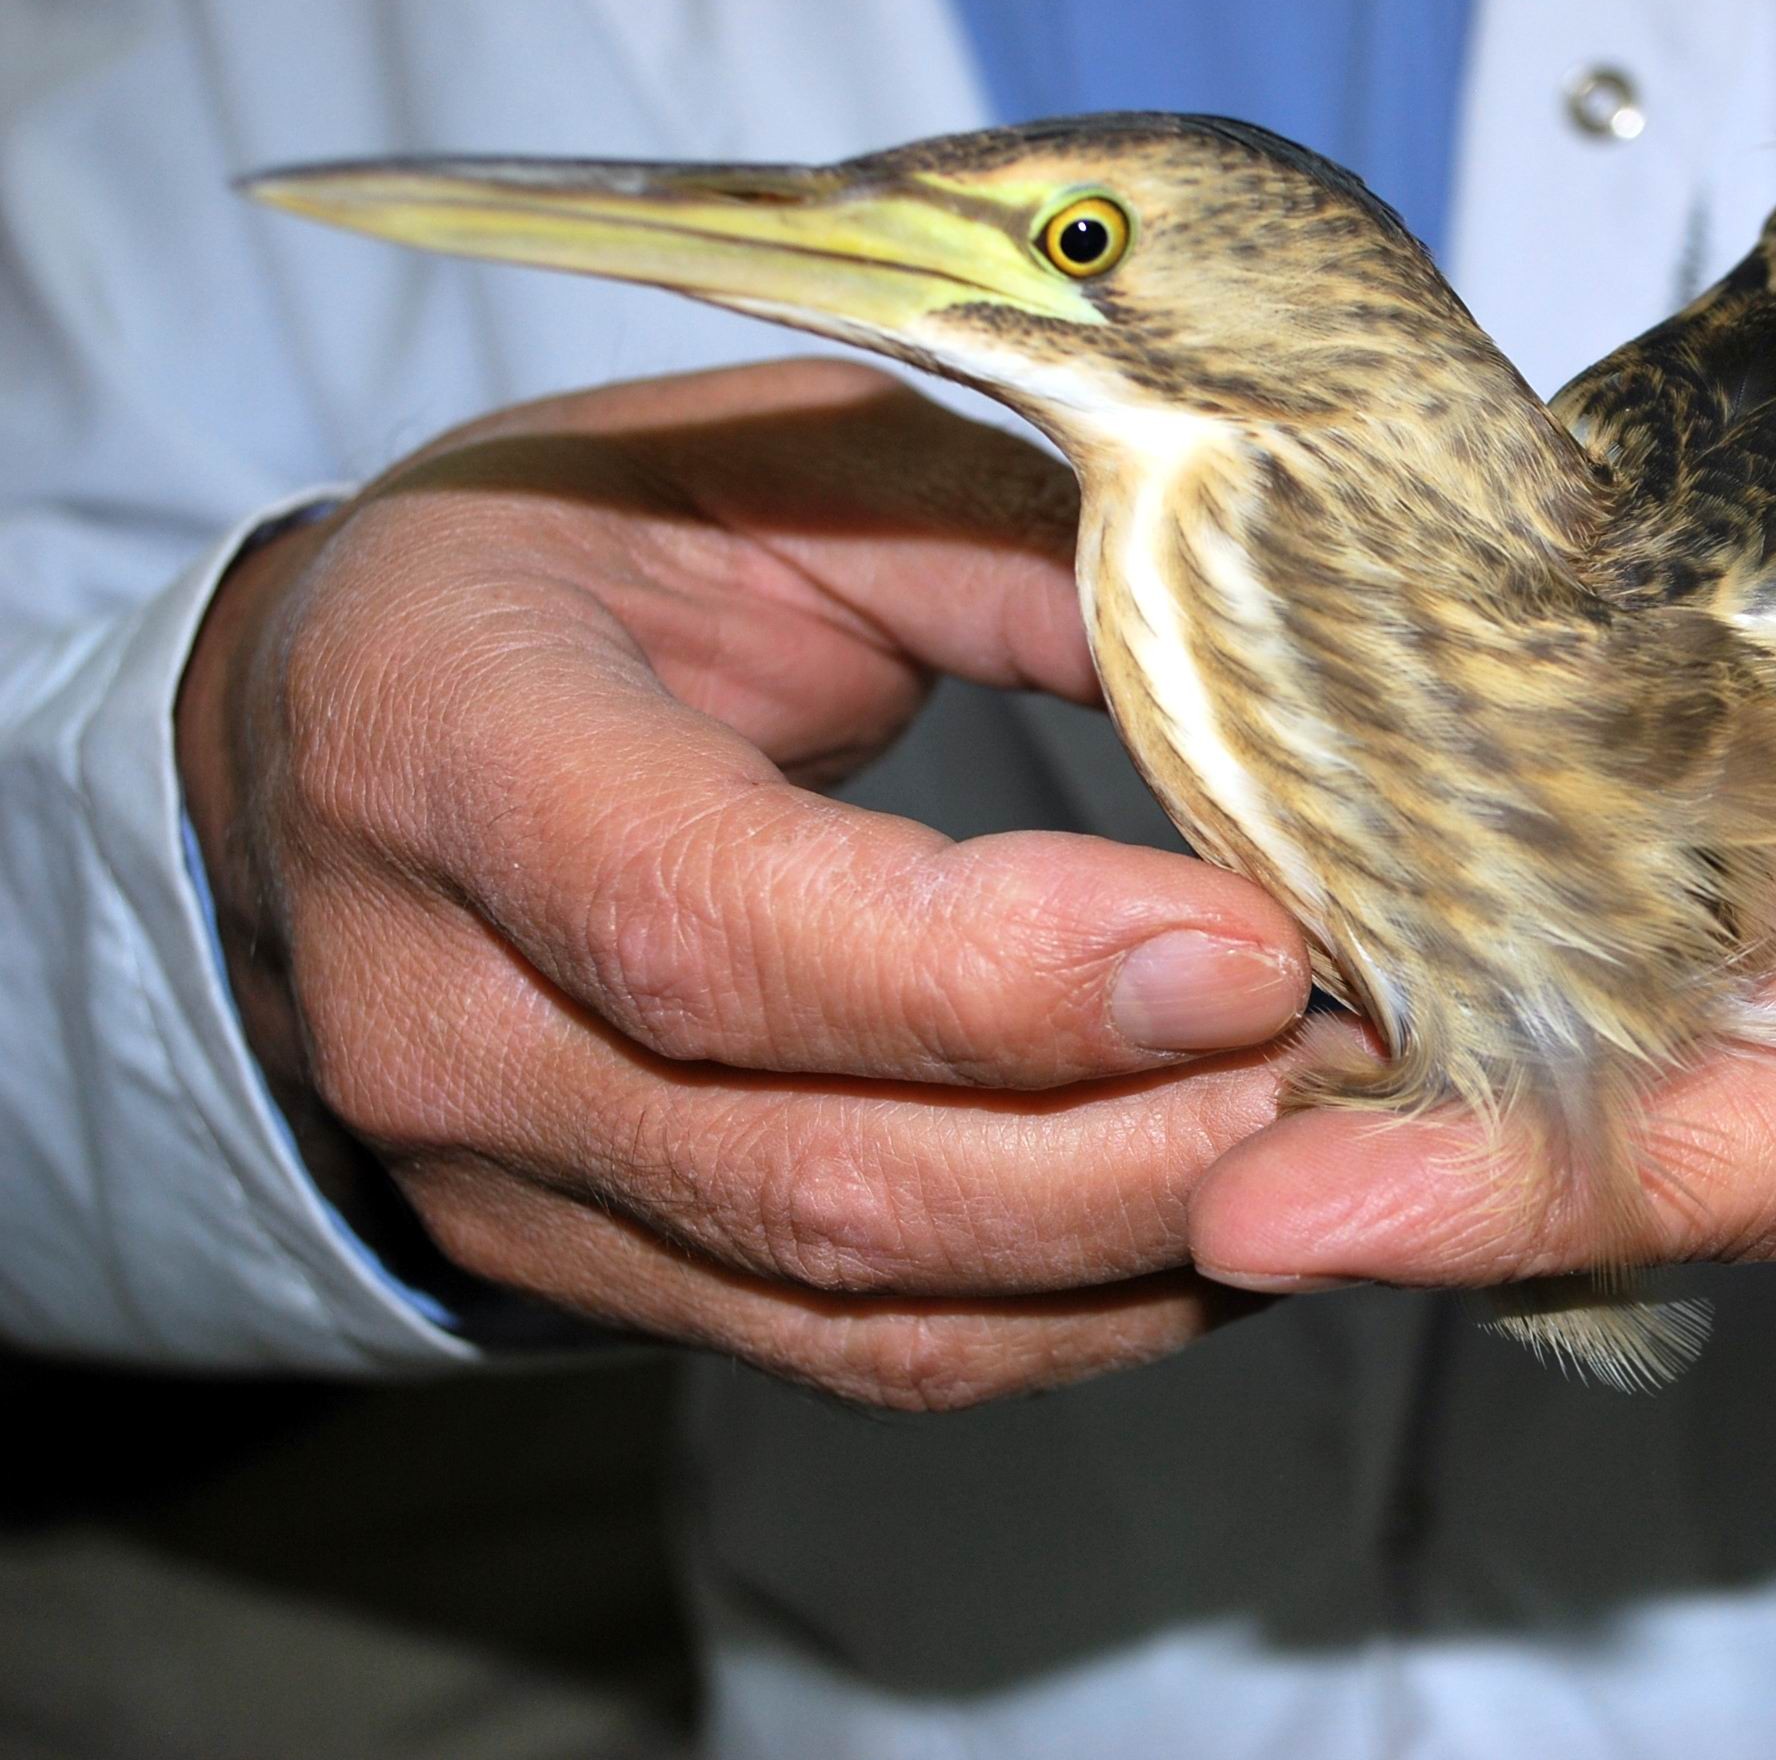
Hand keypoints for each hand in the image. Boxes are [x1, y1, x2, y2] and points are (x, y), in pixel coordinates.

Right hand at [178, 359, 1311, 1408]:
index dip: (1000, 972)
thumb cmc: (591, 556)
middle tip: (1363, 1057)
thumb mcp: (788, 469)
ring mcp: (506, 1186)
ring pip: (867, 1301)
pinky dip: (1082, 1312)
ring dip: (1144, 1244)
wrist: (362, 729)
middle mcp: (435, 1014)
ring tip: (1337, 1142)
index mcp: (443, 742)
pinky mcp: (599, 1282)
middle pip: (819, 1170)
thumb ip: (1017, 557)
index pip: (706, 923)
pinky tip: (1227, 1219)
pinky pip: (869, 1356)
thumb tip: (1284, 684)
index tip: (1250, 946)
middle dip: (1141, 1141)